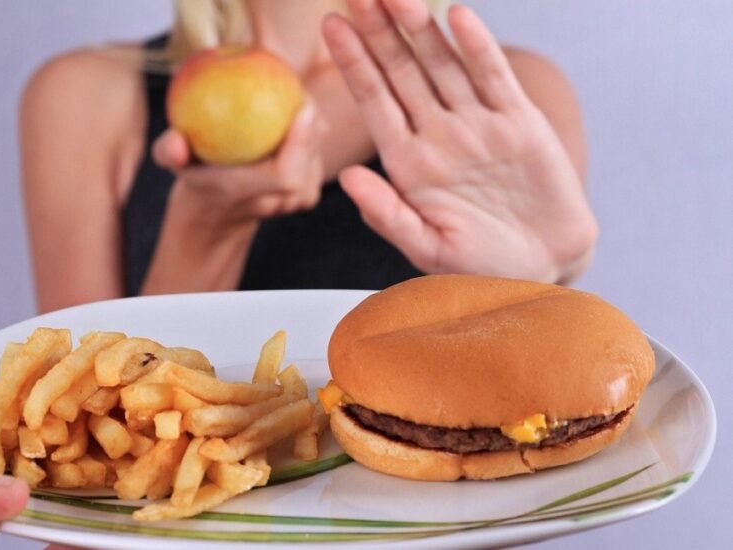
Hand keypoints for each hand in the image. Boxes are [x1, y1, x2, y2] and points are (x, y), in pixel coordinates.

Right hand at [153, 100, 325, 225]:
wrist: (217, 211)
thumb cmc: (192, 173)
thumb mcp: (172, 161)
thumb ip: (169, 151)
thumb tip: (176, 143)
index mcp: (243, 193)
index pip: (285, 175)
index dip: (301, 143)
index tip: (303, 107)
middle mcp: (273, 203)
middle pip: (308, 164)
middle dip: (312, 127)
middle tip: (302, 93)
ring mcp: (292, 204)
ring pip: (317, 161)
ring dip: (314, 130)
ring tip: (302, 99)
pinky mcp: (306, 197)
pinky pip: (318, 162)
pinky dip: (314, 137)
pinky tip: (306, 114)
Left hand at [323, 0, 597, 282]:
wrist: (541, 266)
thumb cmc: (479, 264)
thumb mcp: (426, 246)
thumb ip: (386, 213)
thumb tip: (346, 178)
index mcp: (408, 162)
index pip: (374, 102)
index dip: (354, 63)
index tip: (332, 25)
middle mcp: (438, 135)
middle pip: (402, 73)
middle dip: (379, 33)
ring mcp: (477, 125)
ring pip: (443, 67)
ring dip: (420, 29)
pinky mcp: (518, 123)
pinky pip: (493, 79)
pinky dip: (477, 48)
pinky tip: (458, 16)